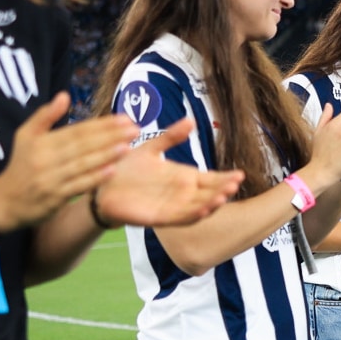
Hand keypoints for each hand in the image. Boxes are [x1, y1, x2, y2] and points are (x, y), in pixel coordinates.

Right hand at [0, 95, 140, 230]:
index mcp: (41, 141)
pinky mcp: (56, 197)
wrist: (6, 201)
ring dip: (106, 155)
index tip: (125, 118)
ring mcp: (52, 178)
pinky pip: (78, 185)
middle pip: (82, 145)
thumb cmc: (22, 164)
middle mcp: (47, 158)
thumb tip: (64, 95)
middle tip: (135, 129)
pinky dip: (95, 178)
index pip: (77, 130)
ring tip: (128, 146)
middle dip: (110, 136)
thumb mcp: (26, 136)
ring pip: (82, 164)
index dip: (101, 124)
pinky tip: (113, 170)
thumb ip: (45, 116)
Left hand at [92, 121, 242, 226]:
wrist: (101, 184)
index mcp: (184, 178)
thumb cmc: (126, 168)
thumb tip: (191, 121)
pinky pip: (180, 218)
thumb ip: (171, 137)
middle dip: (223, 190)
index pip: (211, 179)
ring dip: (212, 204)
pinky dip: (194, 215)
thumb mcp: (151, 148)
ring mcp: (173, 207)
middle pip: (210, 194)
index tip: (239, 174)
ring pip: (199, 208)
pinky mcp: (159, 217)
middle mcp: (183, 194)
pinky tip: (204, 209)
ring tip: (223, 196)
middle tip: (235, 183)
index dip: (225, 178)